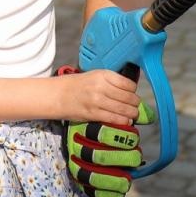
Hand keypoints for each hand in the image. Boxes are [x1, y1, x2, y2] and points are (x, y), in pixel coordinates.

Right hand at [57, 66, 154, 196]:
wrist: (58, 95)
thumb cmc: (78, 85)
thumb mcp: (95, 76)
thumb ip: (111, 81)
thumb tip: (131, 90)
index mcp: (103, 75)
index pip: (128, 84)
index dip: (133, 91)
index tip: (133, 94)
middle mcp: (101, 87)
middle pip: (128, 97)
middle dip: (136, 104)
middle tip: (136, 106)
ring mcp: (97, 101)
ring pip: (124, 109)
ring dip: (132, 114)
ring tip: (133, 115)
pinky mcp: (93, 114)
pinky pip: (114, 118)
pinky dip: (123, 121)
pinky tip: (126, 121)